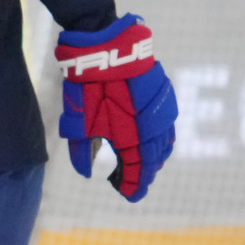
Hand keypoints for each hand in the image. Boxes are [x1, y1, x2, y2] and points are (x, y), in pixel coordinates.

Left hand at [55, 13, 176, 201]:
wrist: (106, 49)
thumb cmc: (88, 88)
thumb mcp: (78, 123)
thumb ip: (82, 151)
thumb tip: (86, 173)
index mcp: (134, 138)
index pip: (138, 170)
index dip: (134, 184)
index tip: (129, 195)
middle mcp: (154, 128)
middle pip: (153, 160)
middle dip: (142, 174)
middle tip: (129, 184)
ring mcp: (163, 112)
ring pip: (164, 144)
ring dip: (153, 158)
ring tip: (139, 167)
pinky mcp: (165, 97)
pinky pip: (167, 127)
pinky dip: (160, 140)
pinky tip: (150, 142)